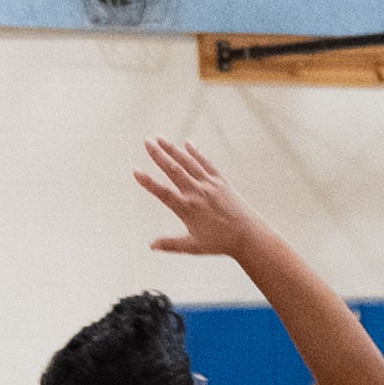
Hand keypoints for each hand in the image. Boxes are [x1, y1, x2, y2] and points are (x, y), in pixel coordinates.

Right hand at [133, 139, 258, 258]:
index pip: (163, 193)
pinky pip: (206, 163)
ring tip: (160, 138)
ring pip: (188, 163)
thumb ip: (170, 244)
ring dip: (173, 149)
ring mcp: (209, 184)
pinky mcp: (221, 181)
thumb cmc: (219, 243)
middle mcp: (197, 193)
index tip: (135, 171)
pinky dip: (196, 153)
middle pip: (174, 170)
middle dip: (159, 155)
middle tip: (146, 141)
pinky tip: (187, 143)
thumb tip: (151, 246)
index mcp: (187, 209)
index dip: (148, 182)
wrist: (248, 235)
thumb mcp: (193, 246)